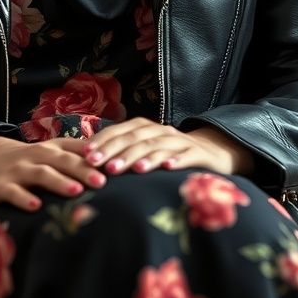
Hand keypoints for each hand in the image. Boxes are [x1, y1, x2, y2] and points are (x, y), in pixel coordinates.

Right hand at [0, 133, 111, 211]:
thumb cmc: (28, 158)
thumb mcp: (51, 151)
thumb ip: (77, 153)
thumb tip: (112, 156)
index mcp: (52, 149)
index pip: (77, 152)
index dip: (96, 158)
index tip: (116, 166)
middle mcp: (37, 156)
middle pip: (62, 161)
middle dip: (82, 170)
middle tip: (102, 181)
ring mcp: (19, 170)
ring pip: (41, 174)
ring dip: (58, 181)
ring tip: (76, 190)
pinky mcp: (1, 186)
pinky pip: (14, 192)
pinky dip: (25, 198)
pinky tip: (36, 206)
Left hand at [80, 117, 254, 177]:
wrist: (212, 152)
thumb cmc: (169, 154)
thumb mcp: (145, 150)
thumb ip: (122, 151)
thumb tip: (87, 159)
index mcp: (145, 128)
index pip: (120, 131)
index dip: (103, 140)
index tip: (85, 154)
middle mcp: (161, 131)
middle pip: (136, 138)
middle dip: (116, 151)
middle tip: (99, 164)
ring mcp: (180, 142)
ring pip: (158, 147)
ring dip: (143, 157)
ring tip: (131, 169)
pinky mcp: (198, 154)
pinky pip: (187, 156)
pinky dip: (177, 160)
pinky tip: (167, 168)